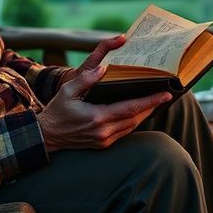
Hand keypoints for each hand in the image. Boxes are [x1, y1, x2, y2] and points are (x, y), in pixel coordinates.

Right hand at [38, 35, 170, 151]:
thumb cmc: (57, 111)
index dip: (150, 101)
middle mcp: (104, 131)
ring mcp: (104, 140)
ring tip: (155, 102)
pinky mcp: (103, 144)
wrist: (47, 136)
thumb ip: (86, 79)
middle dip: (152, 107)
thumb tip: (103, 68)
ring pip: (132, 127)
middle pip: (136, 119)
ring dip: (144, 115)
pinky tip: (138, 113)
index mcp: (97, 117)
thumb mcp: (67, 91)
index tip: (165, 94)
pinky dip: (133, 122)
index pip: (131, 108)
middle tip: (166, 95)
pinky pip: (124, 132)